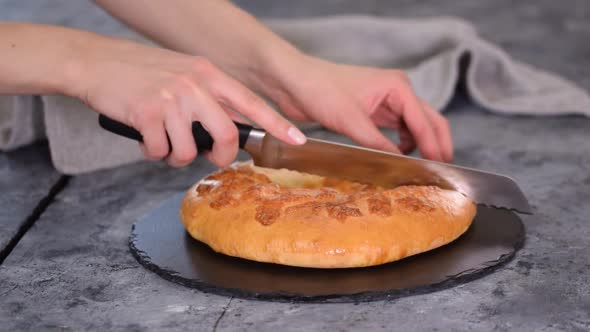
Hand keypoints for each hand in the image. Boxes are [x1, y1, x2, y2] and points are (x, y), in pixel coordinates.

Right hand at [68, 36, 305, 166]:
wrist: (96, 63)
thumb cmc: (140, 73)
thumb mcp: (183, 75)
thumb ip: (209, 98)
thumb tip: (233, 128)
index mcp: (208, 74)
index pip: (251, 103)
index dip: (277, 124)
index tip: (297, 139)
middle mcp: (195, 84)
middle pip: (227, 136)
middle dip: (220, 156)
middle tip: (209, 157)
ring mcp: (172, 98)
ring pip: (190, 150)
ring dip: (175, 154)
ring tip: (163, 139)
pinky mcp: (148, 113)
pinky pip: (161, 152)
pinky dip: (152, 152)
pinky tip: (145, 137)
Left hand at [264, 55, 451, 161]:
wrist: (294, 81)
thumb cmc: (320, 90)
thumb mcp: (351, 121)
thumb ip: (378, 144)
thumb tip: (401, 164)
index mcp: (398, 87)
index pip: (425, 121)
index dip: (435, 147)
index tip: (441, 169)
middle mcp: (397, 91)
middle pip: (429, 121)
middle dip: (436, 145)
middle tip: (443, 170)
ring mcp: (386, 101)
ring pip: (415, 126)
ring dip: (421, 145)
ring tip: (423, 169)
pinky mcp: (373, 111)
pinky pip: (397, 129)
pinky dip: (402, 144)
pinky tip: (400, 157)